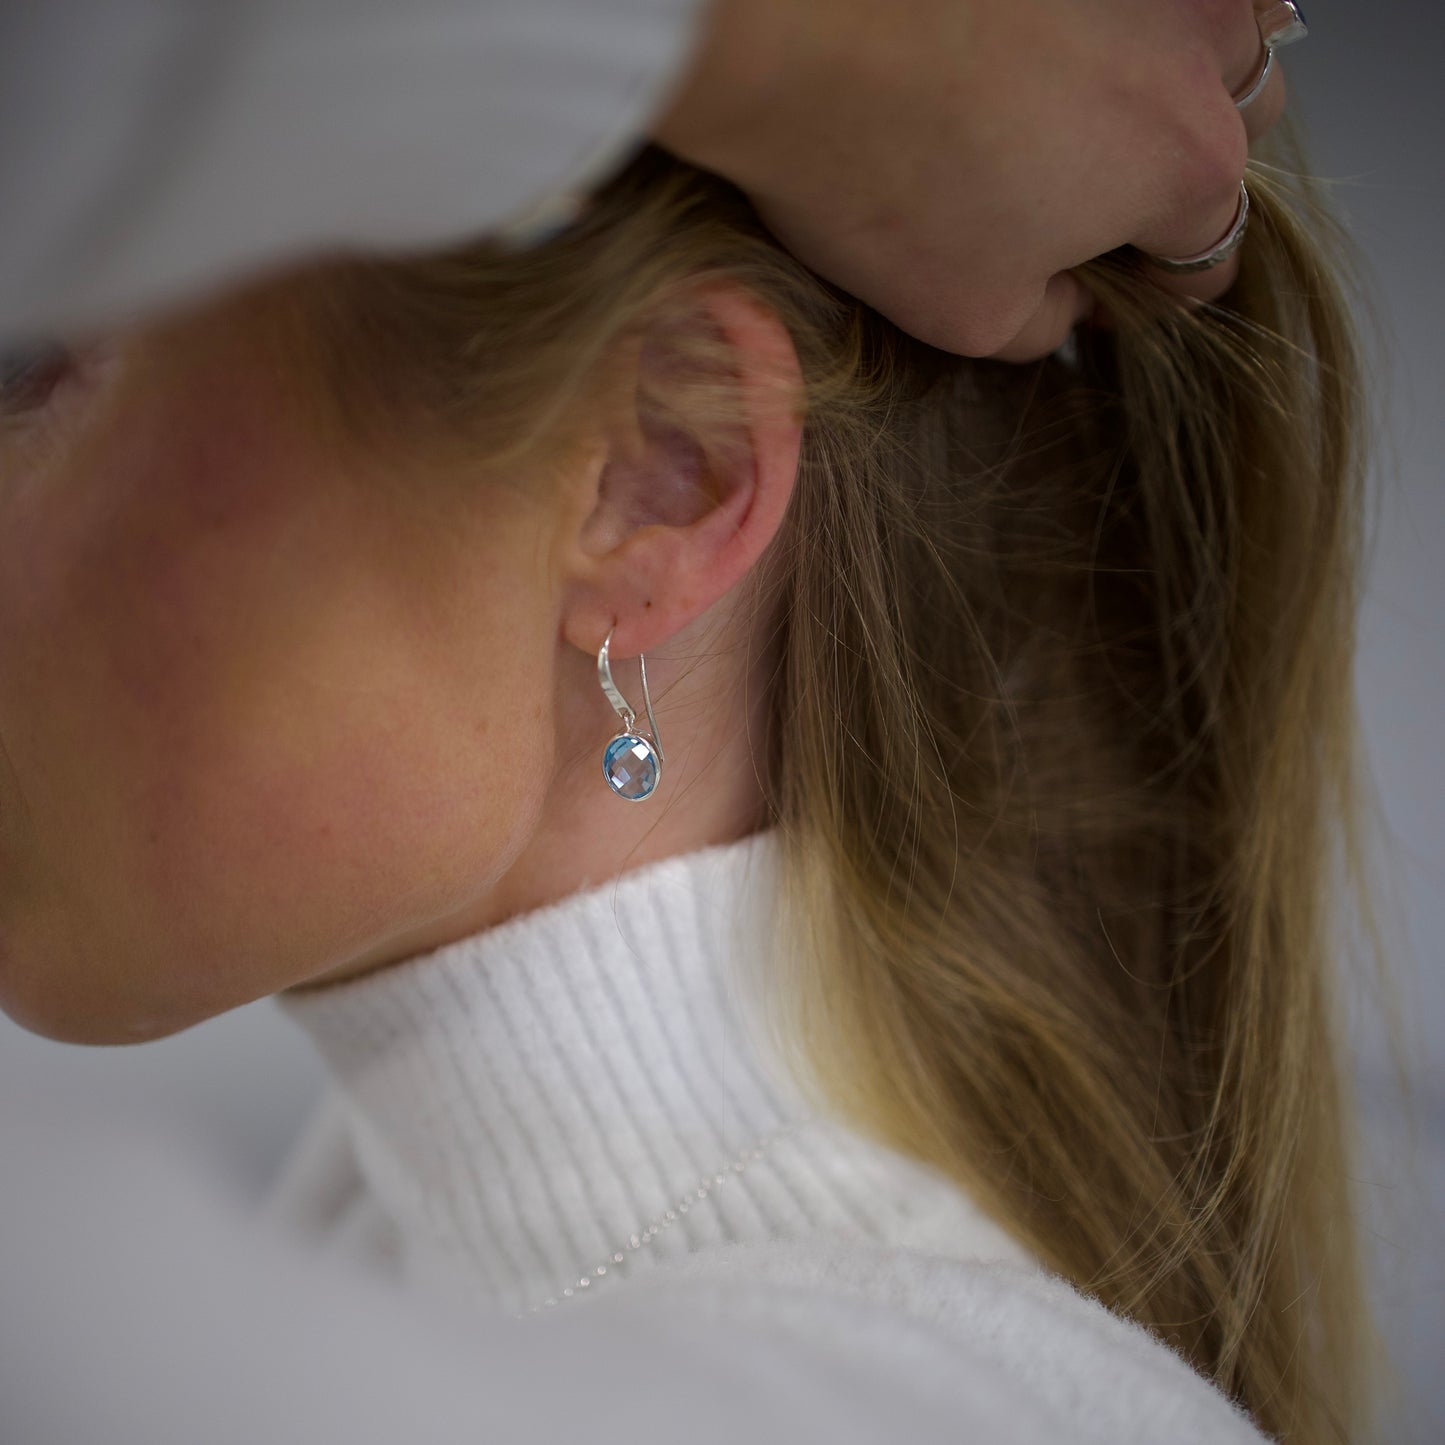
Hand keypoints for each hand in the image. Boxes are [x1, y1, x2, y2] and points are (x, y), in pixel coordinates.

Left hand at [652, 0, 1288, 360]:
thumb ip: (1047, 324)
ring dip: (1182, 67)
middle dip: (1182, 165)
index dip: (1159, 284)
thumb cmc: (877, 173)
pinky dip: (1135, 7)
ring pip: (1227, 27)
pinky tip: (1068, 29)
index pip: (1211, 250)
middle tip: (1096, 188)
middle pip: (1240, 125)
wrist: (791, 23)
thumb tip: (1070, 309)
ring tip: (1095, 93)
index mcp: (1184, 168)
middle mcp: (1200, 51)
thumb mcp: (967, 315)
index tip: (1110, 286)